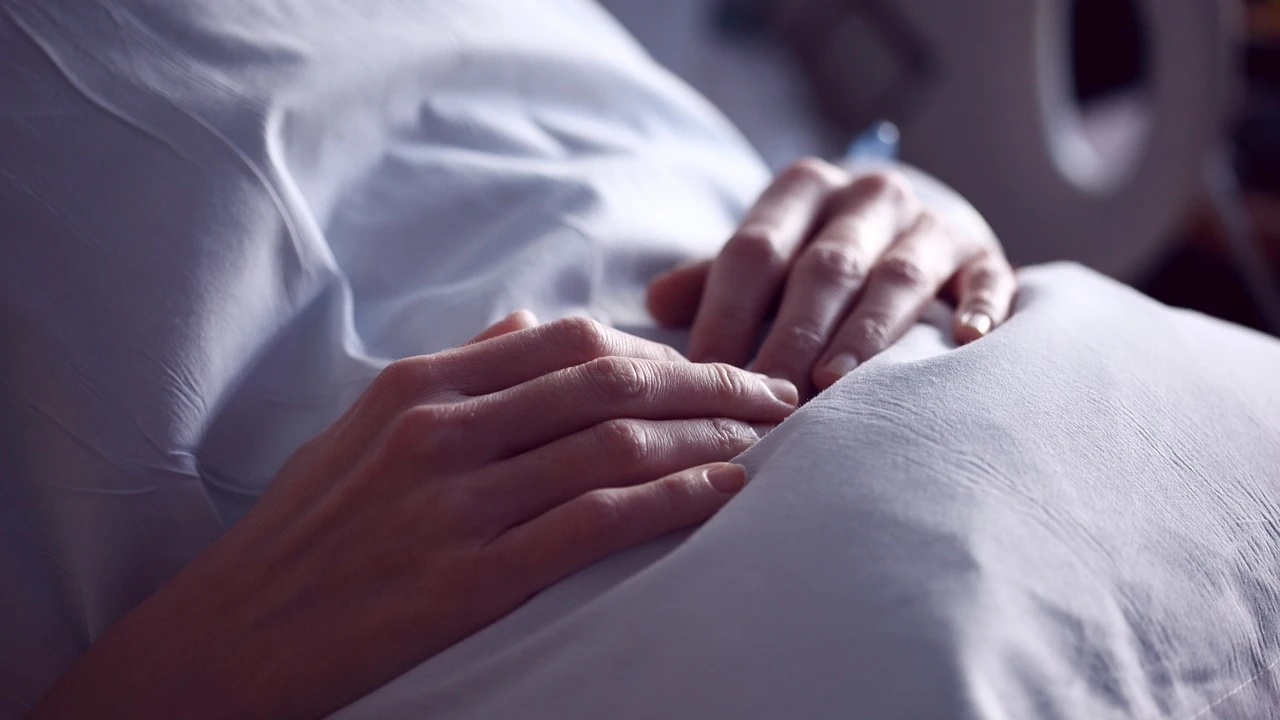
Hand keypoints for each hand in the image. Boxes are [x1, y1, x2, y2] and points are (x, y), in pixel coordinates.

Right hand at [29, 315, 797, 719]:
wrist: (233, 637)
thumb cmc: (305, 532)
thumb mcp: (361, 426)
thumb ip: (455, 369)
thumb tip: (528, 320)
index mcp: (420, 385)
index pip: (571, 340)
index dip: (660, 350)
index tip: (714, 367)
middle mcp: (441, 429)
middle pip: (611, 380)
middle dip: (712, 382)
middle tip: (776, 395)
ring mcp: (454, 503)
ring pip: (617, 445)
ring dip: (710, 438)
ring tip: (768, 443)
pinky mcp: (467, 579)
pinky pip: (598, 523)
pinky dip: (675, 500)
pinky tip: (727, 494)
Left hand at [646, 158, 1016, 394]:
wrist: (912, 226)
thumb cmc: (816, 258)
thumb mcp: (765, 258)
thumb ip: (714, 280)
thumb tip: (655, 304)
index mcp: (803, 188)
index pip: (754, 250)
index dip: (726, 314)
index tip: (703, 375)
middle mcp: (868, 196)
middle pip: (825, 268)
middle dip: (792, 338)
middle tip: (766, 400)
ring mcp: (931, 224)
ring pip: (896, 278)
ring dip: (865, 335)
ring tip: (835, 386)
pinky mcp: (983, 255)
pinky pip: (986, 280)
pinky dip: (978, 308)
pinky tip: (966, 342)